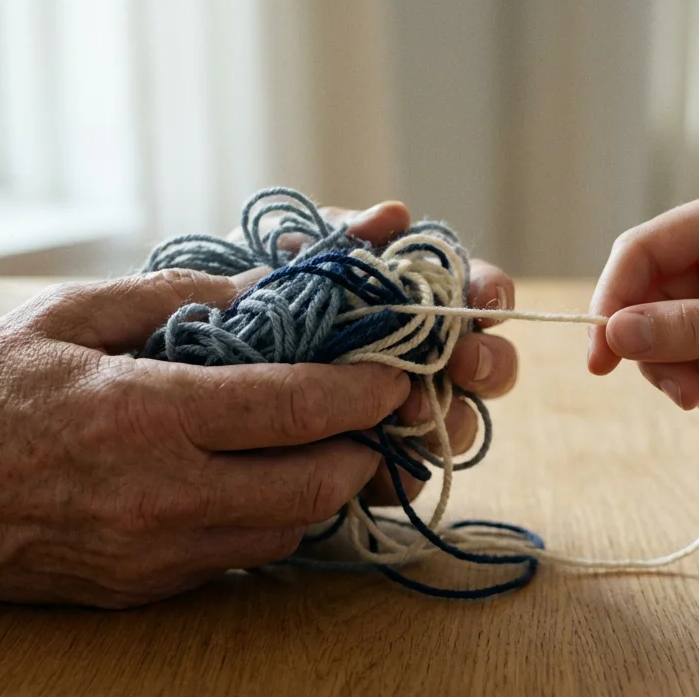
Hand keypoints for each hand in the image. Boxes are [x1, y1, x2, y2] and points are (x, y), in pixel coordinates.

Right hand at [0, 270, 410, 608]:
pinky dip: (270, 520)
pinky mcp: (147, 589)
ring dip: (322, 487)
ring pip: (288, 530)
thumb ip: (176, 294)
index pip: (295, 406)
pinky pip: (243, 559)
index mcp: (146, 413)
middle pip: (315, 484)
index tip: (396, 371)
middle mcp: (162, 494)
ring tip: (320, 443)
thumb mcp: (70, 315)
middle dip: (363, 448)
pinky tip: (257, 480)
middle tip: (371, 414)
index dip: (364, 389)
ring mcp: (156, 553)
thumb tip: (267, 285)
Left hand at [226, 200, 518, 504]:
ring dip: (449, 418)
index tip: (484, 301)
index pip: (480, 293)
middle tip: (461, 363)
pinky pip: (409, 477)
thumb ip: (347, 237)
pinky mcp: (377, 464)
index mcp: (421, 301)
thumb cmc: (265, 293)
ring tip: (411, 411)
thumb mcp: (299, 256)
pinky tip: (376, 460)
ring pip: (460, 425)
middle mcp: (427, 359)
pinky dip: (401, 471)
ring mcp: (407, 414)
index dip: (492, 295)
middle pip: (488, 364)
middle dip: (486, 363)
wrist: (206, 354)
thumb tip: (395, 216)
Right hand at [588, 181, 698, 417]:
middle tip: (688, 398)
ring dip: (689, 377)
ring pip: (669, 339)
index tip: (603, 360)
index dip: (613, 302)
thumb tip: (616, 333)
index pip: (642, 251)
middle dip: (660, 355)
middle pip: (648, 302)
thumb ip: (695, 328)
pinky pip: (698, 361)